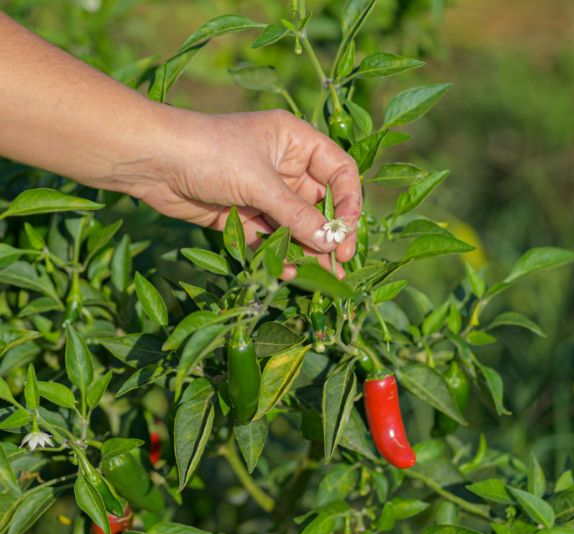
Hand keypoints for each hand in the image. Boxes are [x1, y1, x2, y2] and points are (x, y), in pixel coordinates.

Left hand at [130, 109, 361, 277]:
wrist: (149, 160)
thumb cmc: (208, 152)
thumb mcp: (259, 182)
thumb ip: (296, 215)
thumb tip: (331, 243)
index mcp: (295, 141)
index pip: (339, 171)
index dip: (349, 200)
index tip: (347, 230)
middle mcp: (283, 165)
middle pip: (321, 202)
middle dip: (330, 232)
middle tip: (342, 260)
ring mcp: (263, 191)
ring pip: (296, 225)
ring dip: (309, 250)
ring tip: (324, 277)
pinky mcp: (242, 214)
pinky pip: (270, 237)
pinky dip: (279, 254)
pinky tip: (287, 272)